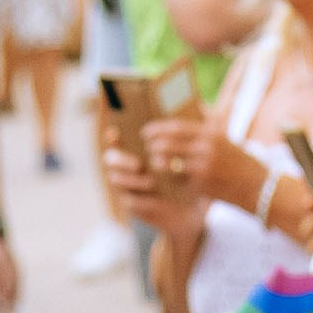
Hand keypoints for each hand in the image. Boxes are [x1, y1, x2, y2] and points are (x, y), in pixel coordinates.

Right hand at [102, 125, 206, 239]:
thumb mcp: (191, 155)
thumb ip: (191, 133)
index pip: (118, 140)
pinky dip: (140, 198)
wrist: (195, 208)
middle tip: (139, 163)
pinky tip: (153, 196)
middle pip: (111, 159)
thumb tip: (201, 105)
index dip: (112, 136)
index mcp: (137, 151)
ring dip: (132, 180)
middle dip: (122, 159)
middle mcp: (128, 168)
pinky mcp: (134, 205)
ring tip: (151, 182)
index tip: (115, 132)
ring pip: (116, 180)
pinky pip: (129, 200)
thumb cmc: (190, 177)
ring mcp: (128, 187)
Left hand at [138, 116, 259, 212]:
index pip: (175, 127)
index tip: (146, 131)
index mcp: (211, 134)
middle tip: (148, 147)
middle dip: (152, 146)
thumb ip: (209, 122)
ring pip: (166, 164)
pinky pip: (174, 180)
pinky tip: (166, 176)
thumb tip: (195, 104)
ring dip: (156, 162)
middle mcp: (205, 150)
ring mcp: (202, 169)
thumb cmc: (239, 160)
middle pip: (166, 145)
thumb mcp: (226, 138)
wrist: (258, 186)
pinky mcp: (199, 186)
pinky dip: (167, 178)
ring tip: (155, 161)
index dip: (156, 129)